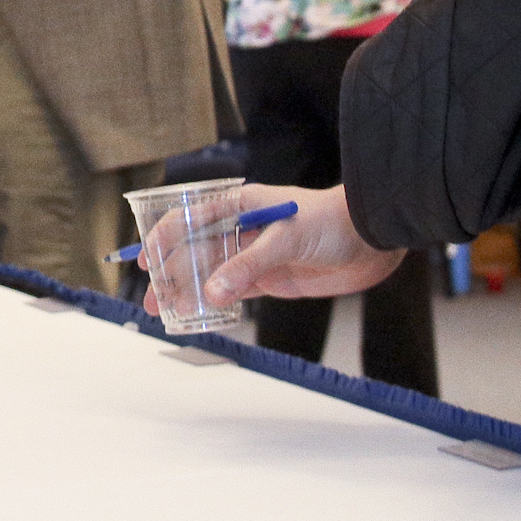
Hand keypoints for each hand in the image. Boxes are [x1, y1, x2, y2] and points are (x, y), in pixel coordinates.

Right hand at [170, 186, 403, 308]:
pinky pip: (236, 292)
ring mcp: (256, 256)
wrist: (374, 238)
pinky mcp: (273, 279)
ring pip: (212, 275)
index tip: (146, 262)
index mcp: (240, 206)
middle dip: (171, 275)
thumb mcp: (285, 238)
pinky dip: (217, 303)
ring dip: (189, 292)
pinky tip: (200, 314)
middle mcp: (243, 230)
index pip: (190, 219)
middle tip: (152, 301)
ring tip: (167, 313)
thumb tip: (212, 292)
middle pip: (195, 252)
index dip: (164, 239)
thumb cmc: (332, 222)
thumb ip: (248, 266)